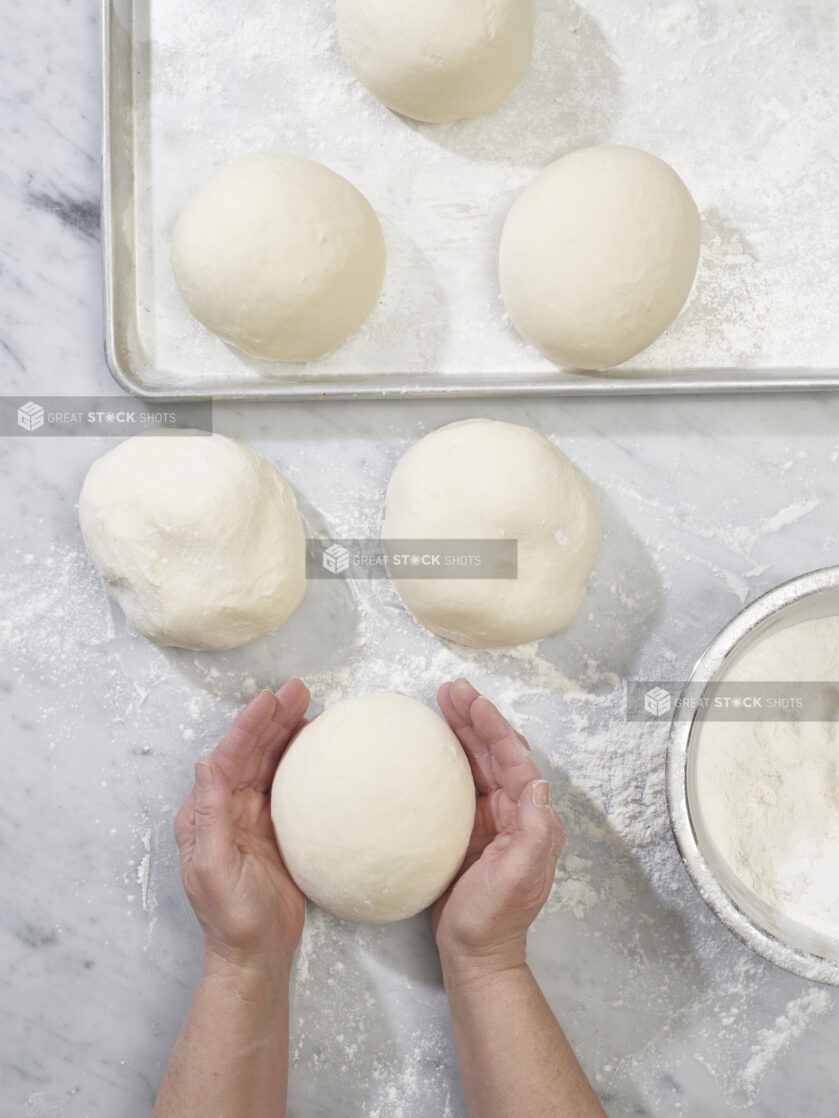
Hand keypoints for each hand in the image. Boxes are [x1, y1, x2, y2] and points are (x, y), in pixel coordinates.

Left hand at [173, 679, 310, 977]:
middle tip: (300, 690)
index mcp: (206, 815)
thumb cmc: (232, 919)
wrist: (256, 957)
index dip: (249, 726)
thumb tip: (205, 764)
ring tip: (312, 707)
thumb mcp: (215, 868)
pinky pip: (289, 786)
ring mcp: (253, 818)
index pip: (228, 758)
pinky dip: (302, 763)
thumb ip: (210, 815)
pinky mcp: (277, 831)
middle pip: (252, 753)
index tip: (271, 698)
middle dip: (273, 719)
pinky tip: (319, 749)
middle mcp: (228, 809)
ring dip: (289, 734)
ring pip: (271, 764)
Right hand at [433, 679, 566, 979]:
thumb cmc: (493, 921)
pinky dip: (446, 758)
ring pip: (476, 761)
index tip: (472, 701)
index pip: (514, 759)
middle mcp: (514, 811)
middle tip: (450, 690)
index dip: (494, 727)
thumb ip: (534, 835)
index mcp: (531, 818)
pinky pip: (458, 782)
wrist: (473, 954)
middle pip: (495, 751)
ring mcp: (490, 818)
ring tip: (440, 702)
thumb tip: (541, 788)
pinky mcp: (467, 828)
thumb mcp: (517, 879)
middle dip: (475, 717)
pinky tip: (428, 745)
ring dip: (460, 730)